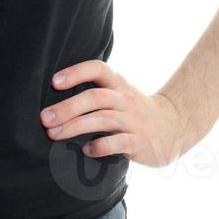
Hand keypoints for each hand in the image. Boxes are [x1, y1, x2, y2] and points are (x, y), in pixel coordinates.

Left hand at [41, 60, 194, 167]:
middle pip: (95, 97)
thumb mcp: (118, 93)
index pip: (98, 69)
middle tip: (45, 118)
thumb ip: (93, 91)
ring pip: (102, 119)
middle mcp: (124, 99)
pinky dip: (100, 146)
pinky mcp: (139, 142)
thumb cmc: (133, 110)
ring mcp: (133, 121)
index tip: (54, 82)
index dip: (76, 72)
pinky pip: (118, 142)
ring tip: (54, 134)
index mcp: (117, 84)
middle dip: (68, 107)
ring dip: (75, 126)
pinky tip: (85, 150)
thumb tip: (53, 98)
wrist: (173, 127)